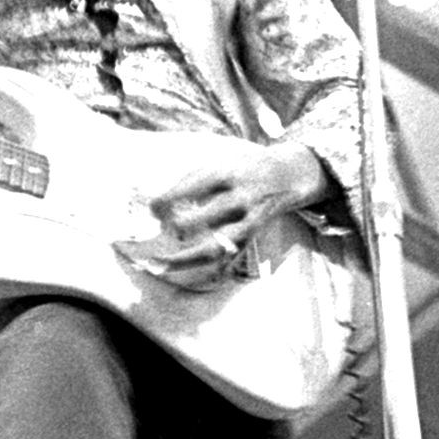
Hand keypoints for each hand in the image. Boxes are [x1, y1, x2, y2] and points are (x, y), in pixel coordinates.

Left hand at [127, 139, 328, 291]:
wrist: (287, 175)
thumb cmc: (242, 170)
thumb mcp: (218, 165)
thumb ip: (188, 182)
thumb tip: (155, 205)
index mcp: (226, 174)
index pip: (190, 187)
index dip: (166, 200)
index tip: (152, 209)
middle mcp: (239, 196)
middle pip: (203, 216)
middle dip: (178, 227)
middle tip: (163, 229)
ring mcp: (247, 219)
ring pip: (215, 246)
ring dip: (186, 257)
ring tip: (161, 263)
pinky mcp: (252, 235)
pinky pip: (228, 257)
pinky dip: (208, 269)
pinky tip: (188, 273)